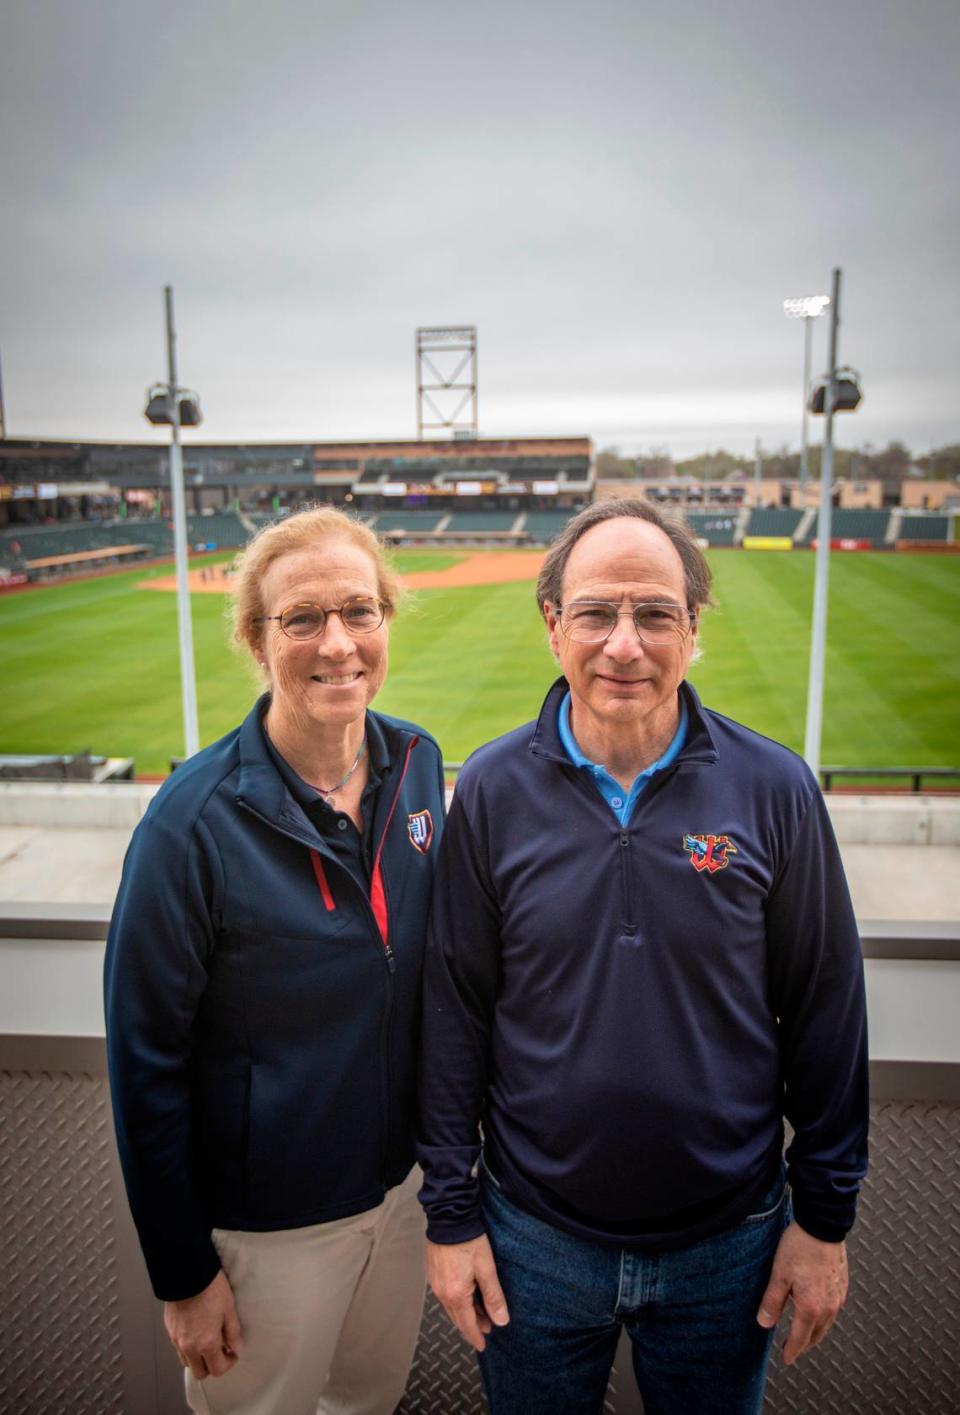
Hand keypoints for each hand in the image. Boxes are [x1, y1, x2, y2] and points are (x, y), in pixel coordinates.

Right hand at [164, 1269, 242, 1379]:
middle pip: (200, 1372)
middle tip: (220, 1350)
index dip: (228, 1363)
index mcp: (206, 1344)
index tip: (233, 1352)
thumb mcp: (229, 1309)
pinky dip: (188, 1346)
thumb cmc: (210, 1289)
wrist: (187, 1274)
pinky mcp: (169, 1330)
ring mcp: (176, 1340)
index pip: (217, 1370)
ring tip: (207, 1340)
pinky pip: (179, 1347)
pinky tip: (196, 1330)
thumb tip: (236, 1347)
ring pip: (187, 1361)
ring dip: (198, 1357)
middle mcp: (189, 1346)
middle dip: (212, 1365)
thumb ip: (233, 1332)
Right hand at [426, 1236, 509, 1351]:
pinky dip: (455, 1300)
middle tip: (486, 1329)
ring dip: (464, 1312)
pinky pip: (444, 1294)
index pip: (466, 1324)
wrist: (449, 1217)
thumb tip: (501, 1321)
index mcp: (455, 1295)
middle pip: (457, 1317)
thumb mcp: (487, 1269)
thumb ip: (493, 1296)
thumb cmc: (469, 1241)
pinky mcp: (432, 1271)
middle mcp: (441, 1292)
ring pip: (450, 1306)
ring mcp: (434, 1282)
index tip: (482, 1345)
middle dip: (471, 1325)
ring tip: (478, 1313)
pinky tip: (463, 1296)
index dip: (475, 1336)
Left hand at [757, 1221, 847, 1364]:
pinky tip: (817, 1313)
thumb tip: (764, 1324)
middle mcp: (828, 1307)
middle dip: (803, 1345)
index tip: (786, 1359)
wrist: (823, 1225)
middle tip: (793, 1349)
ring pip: (827, 1325)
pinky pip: (833, 1311)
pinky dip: (824, 1319)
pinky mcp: (842, 1286)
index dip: (792, 1350)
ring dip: (815, 1333)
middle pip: (816, 1335)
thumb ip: (772, 1302)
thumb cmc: (799, 1247)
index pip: (800, 1338)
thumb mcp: (779, 1274)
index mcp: (811, 1307)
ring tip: (804, 1334)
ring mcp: (838, 1297)